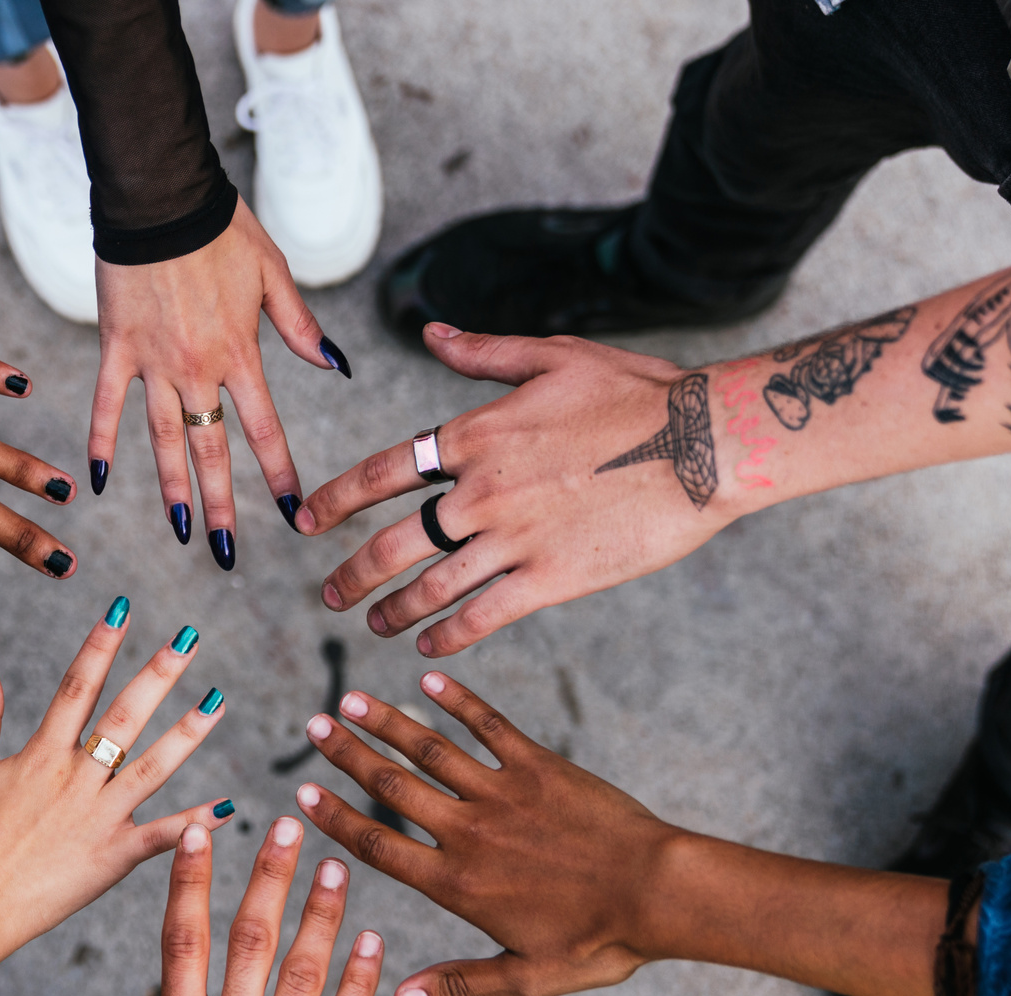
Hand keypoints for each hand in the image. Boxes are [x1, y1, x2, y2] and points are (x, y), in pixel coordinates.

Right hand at [0, 600, 234, 959]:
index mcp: (40, 755)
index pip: (76, 687)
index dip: (101, 645)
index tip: (124, 607)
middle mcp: (74, 780)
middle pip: (123, 717)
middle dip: (158, 674)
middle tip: (189, 638)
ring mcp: (97, 818)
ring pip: (152, 767)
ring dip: (188, 732)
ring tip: (220, 699)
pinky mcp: (112, 857)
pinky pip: (160, 836)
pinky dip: (194, 823)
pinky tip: (227, 806)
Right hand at [0, 817, 381, 995]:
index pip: (183, 942)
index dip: (191, 883)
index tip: (201, 834)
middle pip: (252, 942)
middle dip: (271, 879)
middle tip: (290, 828)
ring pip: (305, 976)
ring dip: (323, 916)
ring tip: (337, 868)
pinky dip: (361, 983)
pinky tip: (373, 941)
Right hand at [91, 200, 346, 561]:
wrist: (161, 195)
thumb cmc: (223, 229)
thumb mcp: (274, 274)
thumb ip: (302, 329)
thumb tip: (337, 368)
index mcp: (240, 354)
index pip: (266, 429)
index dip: (280, 475)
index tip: (293, 514)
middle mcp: (197, 369)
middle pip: (212, 450)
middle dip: (222, 505)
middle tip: (229, 552)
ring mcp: (152, 362)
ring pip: (163, 439)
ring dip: (171, 489)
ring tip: (180, 532)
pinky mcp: (116, 347)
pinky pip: (106, 403)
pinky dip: (100, 441)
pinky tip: (96, 480)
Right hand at [292, 672, 676, 995]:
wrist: (660, 892)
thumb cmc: (598, 943)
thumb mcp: (526, 978)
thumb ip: (458, 984)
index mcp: (458, 886)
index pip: (378, 847)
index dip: (335, 818)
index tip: (302, 794)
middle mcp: (469, 833)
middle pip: (391, 788)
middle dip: (347, 756)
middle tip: (313, 727)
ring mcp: (503, 794)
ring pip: (430, 750)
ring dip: (386, 722)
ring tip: (350, 699)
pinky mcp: (540, 767)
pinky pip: (489, 726)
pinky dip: (457, 701)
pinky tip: (428, 680)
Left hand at [295, 326, 744, 656]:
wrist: (704, 442)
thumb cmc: (636, 392)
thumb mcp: (554, 357)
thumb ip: (483, 352)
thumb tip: (430, 333)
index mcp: (474, 434)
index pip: (381, 472)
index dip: (335, 500)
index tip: (306, 521)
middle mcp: (480, 491)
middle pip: (391, 542)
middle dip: (351, 574)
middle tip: (330, 595)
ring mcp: (513, 539)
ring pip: (429, 587)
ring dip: (393, 611)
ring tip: (374, 624)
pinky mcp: (551, 579)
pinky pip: (481, 616)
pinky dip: (447, 635)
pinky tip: (430, 647)